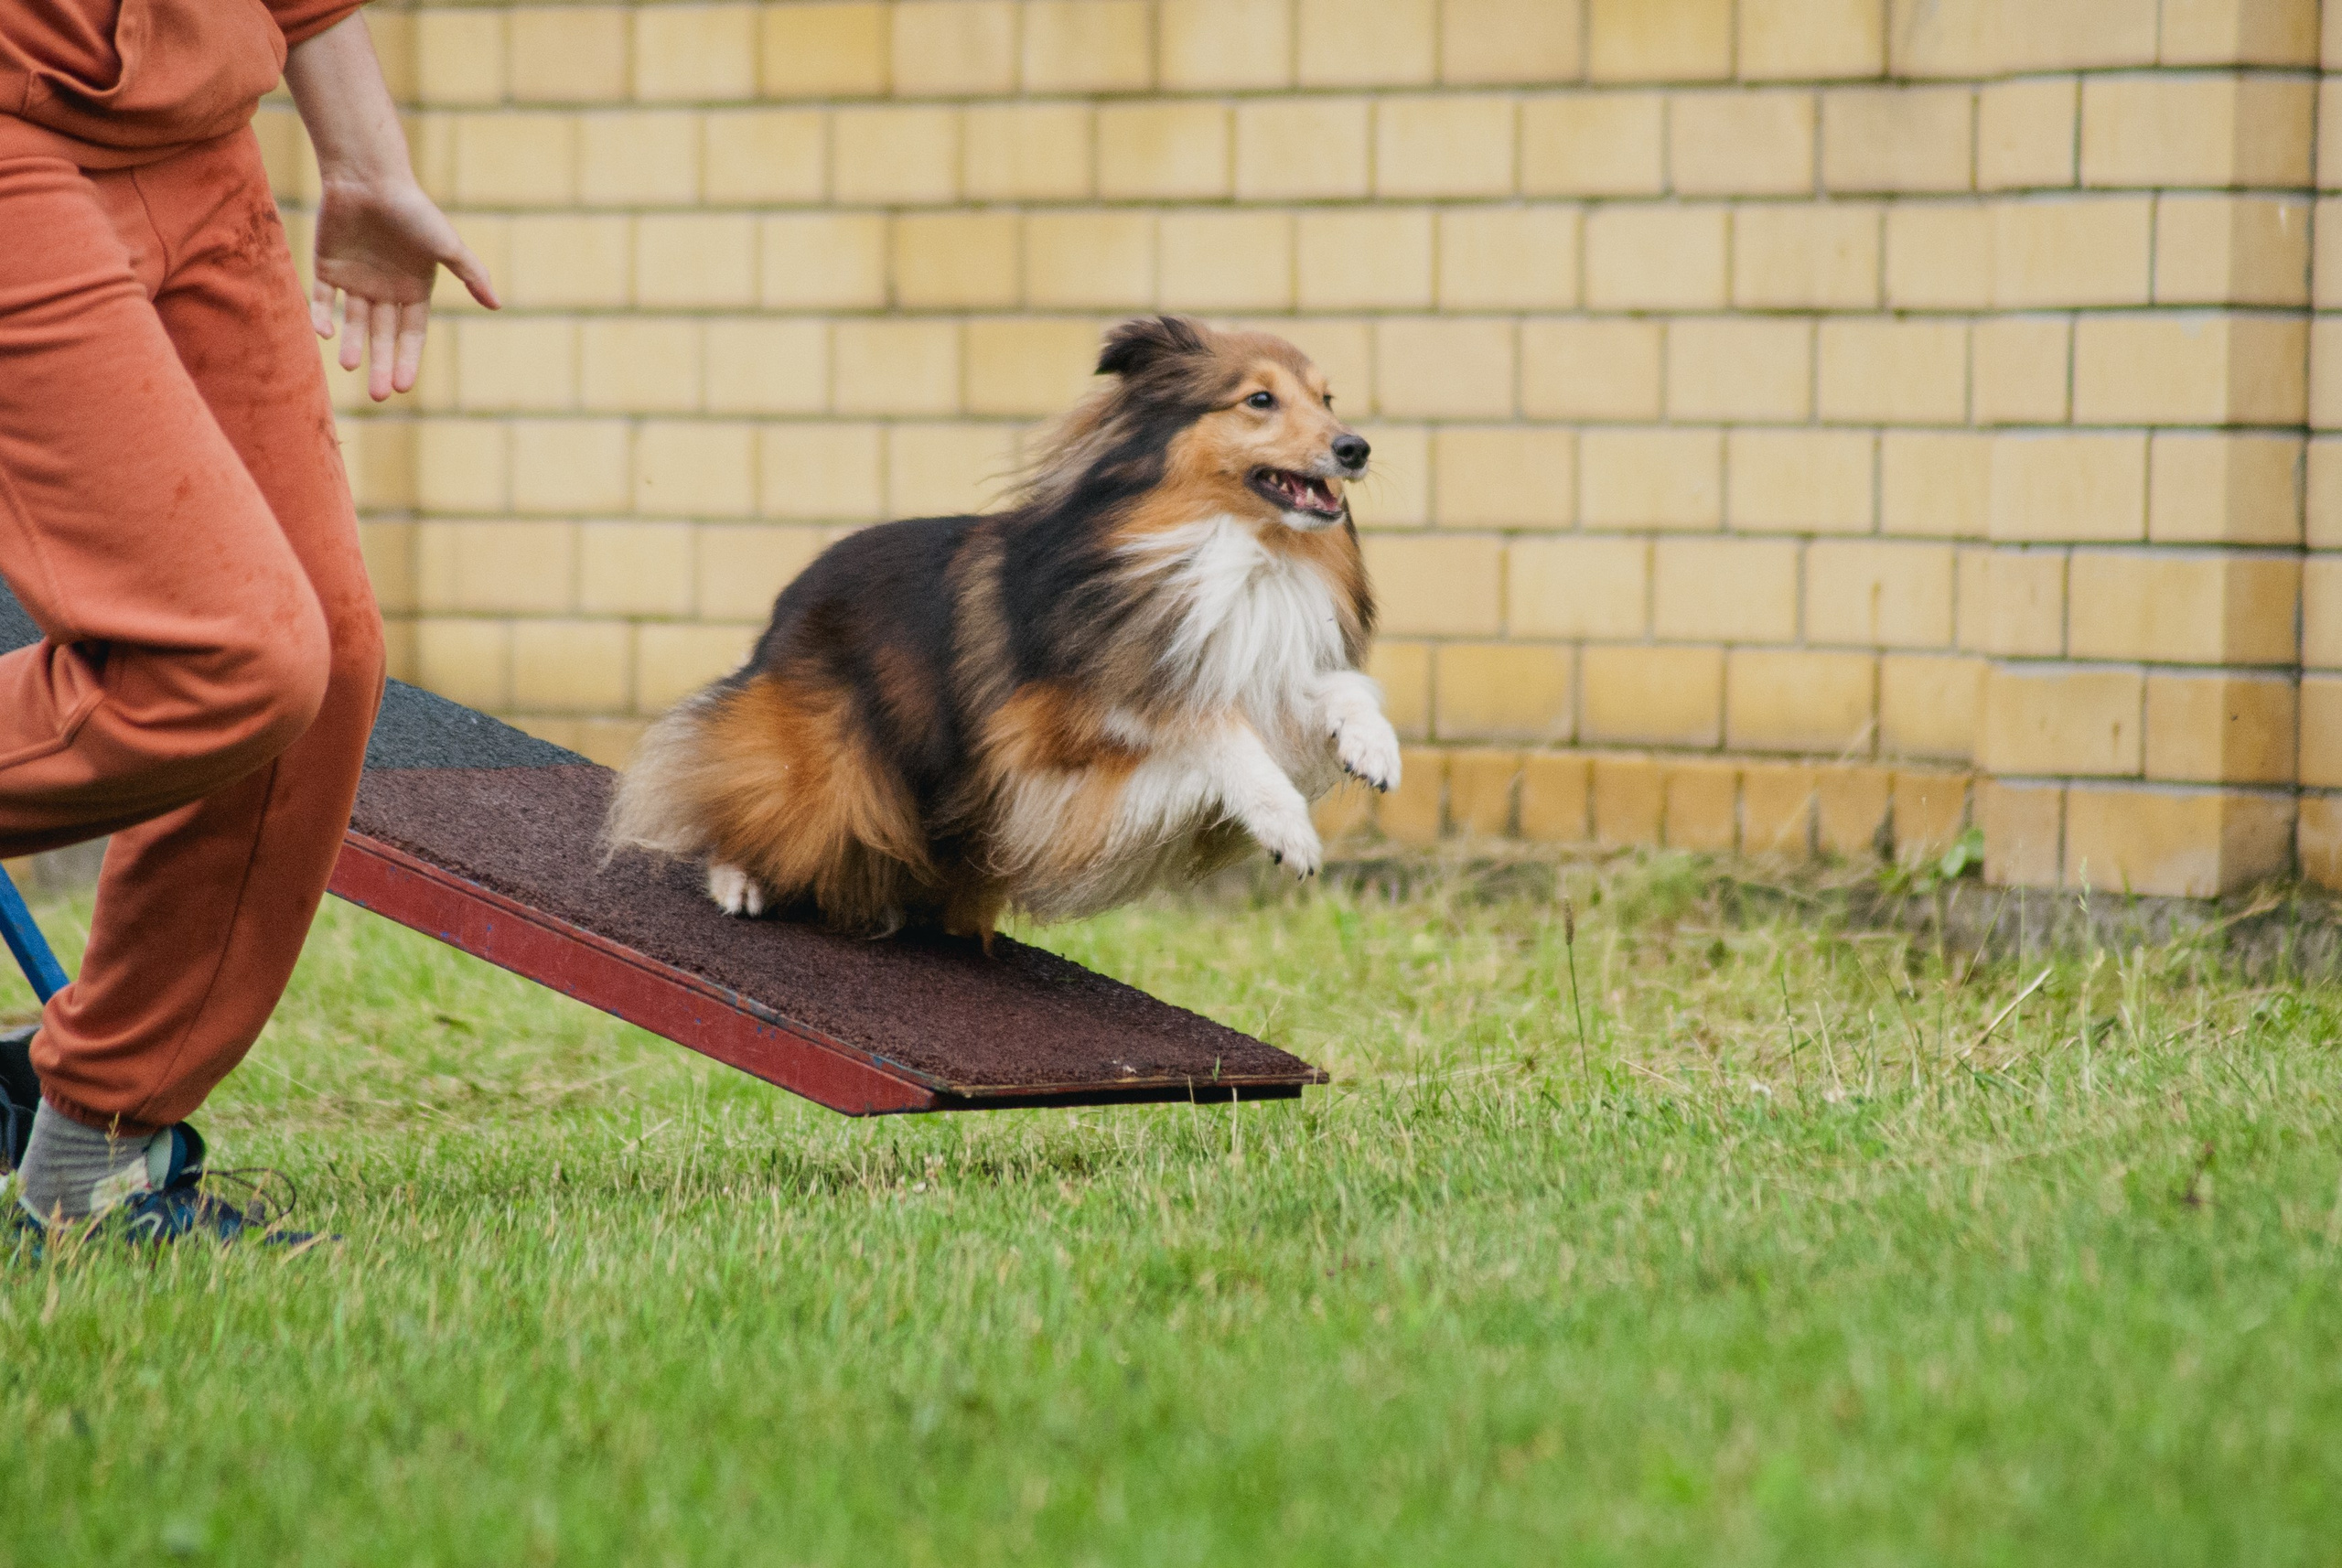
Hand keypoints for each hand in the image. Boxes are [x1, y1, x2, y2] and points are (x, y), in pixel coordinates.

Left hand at [310, 176, 497, 401]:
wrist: (369, 177)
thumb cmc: (412, 210)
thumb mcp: (448, 245)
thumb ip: (471, 274)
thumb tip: (497, 305)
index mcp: (414, 288)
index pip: (411, 333)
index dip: (406, 359)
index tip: (401, 386)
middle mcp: (385, 289)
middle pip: (383, 335)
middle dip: (380, 364)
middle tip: (378, 395)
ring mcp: (355, 280)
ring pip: (353, 322)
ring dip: (352, 345)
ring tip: (351, 366)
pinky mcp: (327, 267)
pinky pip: (323, 299)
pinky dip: (322, 317)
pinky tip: (326, 335)